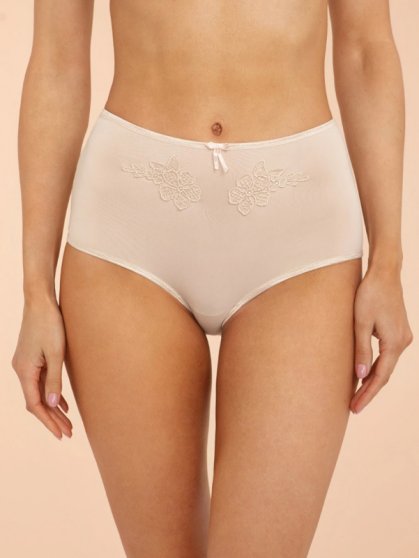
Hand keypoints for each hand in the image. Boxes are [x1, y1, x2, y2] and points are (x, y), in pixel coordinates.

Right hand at [11, 295, 72, 439]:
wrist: (41, 301)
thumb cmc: (50, 324)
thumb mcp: (56, 354)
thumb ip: (54, 380)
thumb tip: (53, 405)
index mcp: (24, 371)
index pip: (35, 405)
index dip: (48, 421)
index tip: (61, 434)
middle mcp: (21, 370)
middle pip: (37, 402)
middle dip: (52, 419)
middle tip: (68, 433)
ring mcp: (26, 364)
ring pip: (39, 393)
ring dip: (53, 408)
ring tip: (67, 423)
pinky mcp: (32, 357)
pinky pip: (41, 382)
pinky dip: (51, 394)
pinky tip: (62, 403)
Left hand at [351, 266, 413, 413]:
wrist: (384, 273)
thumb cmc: (369, 294)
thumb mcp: (360, 323)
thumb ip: (361, 350)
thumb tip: (360, 376)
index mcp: (394, 343)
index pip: (379, 377)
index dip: (367, 394)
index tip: (355, 408)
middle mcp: (402, 342)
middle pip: (384, 374)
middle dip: (368, 391)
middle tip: (353, 407)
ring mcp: (402, 336)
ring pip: (386, 365)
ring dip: (372, 379)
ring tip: (355, 394)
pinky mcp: (398, 331)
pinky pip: (386, 355)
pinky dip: (376, 366)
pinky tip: (364, 373)